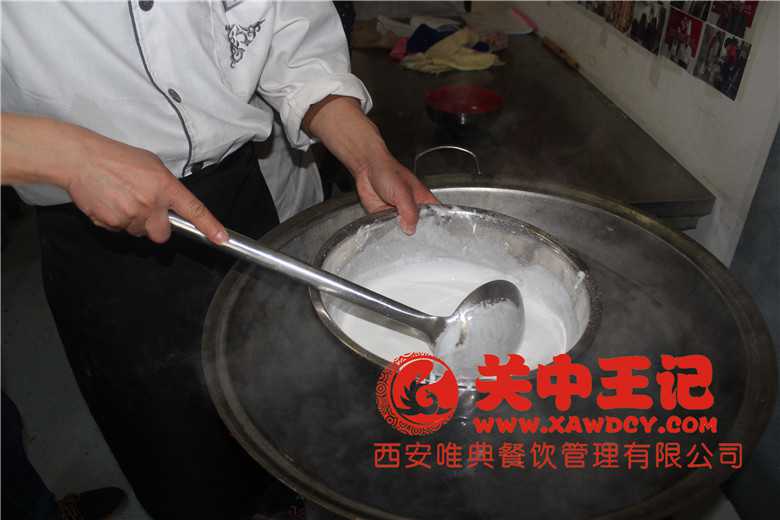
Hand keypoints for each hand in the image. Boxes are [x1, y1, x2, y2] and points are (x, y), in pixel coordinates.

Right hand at [1, 114, 226, 243]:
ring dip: (134, 222)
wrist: (81, 159)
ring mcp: (131, 216)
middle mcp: (151, 204)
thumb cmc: (117, 158)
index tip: (222, 239)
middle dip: (156, 228)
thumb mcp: (151, 165)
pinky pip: (119, 230)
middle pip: (162, 234)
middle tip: (145, 210)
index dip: (210, 227)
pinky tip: (109, 202)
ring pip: (139, 232)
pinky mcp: (112, 223)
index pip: (194, 210)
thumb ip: (165, 186)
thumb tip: (171, 203)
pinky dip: (116, 221)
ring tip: (121, 199)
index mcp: (165, 186)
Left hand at [303, 96, 438, 233]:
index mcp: (424, 201)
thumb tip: (411, 229)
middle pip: (420, 228)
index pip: (436, 217)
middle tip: (414, 242)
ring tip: (400, 238)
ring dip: (400, 234)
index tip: (434, 239)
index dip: (437, 228)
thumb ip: (409, 212)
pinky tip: (388, 234)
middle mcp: (413, 209)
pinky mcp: (386, 218)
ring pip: (403, 231)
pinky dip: (388, 233)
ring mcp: (399, 215)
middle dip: (416, 235)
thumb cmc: (388, 172)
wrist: (366, 169)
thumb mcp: (403, 192)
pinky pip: (389, 230)